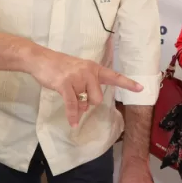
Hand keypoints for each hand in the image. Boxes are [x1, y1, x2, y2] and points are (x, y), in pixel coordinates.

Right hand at [28, 50, 142, 126]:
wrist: (40, 59)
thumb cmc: (59, 68)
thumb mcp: (76, 76)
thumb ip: (84, 91)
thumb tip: (84, 109)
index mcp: (94, 68)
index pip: (114, 77)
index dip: (128, 83)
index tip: (141, 88)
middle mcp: (88, 71)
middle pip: (97, 98)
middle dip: (88, 102)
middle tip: (76, 95)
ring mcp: (77, 77)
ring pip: (85, 102)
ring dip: (77, 106)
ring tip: (67, 94)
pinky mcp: (65, 83)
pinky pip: (72, 105)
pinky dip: (72, 115)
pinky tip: (73, 123)